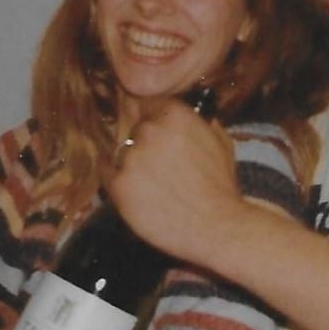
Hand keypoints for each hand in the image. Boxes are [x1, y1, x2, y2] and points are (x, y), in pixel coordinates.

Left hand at [107, 99, 244, 264]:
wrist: (216, 225)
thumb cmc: (221, 185)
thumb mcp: (220, 140)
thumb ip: (199, 121)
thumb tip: (189, 114)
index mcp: (175, 114)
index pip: (150, 104)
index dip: (153, 118)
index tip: (156, 131)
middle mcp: (150, 130)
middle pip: (135, 128)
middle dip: (144, 142)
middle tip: (159, 163)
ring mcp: (132, 156)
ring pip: (121, 151)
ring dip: (132, 162)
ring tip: (153, 183)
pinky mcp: (119, 184)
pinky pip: (107, 173)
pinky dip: (117, 180)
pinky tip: (136, 191)